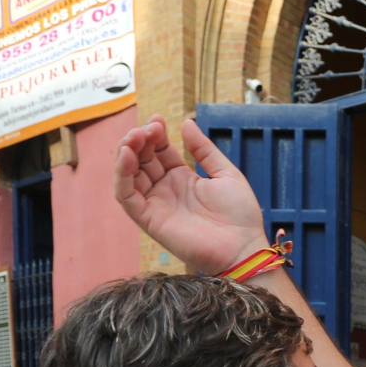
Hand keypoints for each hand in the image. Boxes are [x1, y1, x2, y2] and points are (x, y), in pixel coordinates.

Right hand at [113, 116, 269, 273]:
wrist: (244, 247)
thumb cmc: (241, 216)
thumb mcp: (226, 173)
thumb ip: (204, 150)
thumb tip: (186, 123)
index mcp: (182, 179)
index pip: (158, 151)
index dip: (154, 134)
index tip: (158, 119)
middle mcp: (166, 191)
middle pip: (141, 160)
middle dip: (139, 139)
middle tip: (148, 127)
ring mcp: (156, 205)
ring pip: (128, 176)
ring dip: (126, 153)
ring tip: (135, 137)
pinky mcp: (150, 220)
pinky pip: (126, 197)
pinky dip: (121, 176)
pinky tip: (127, 156)